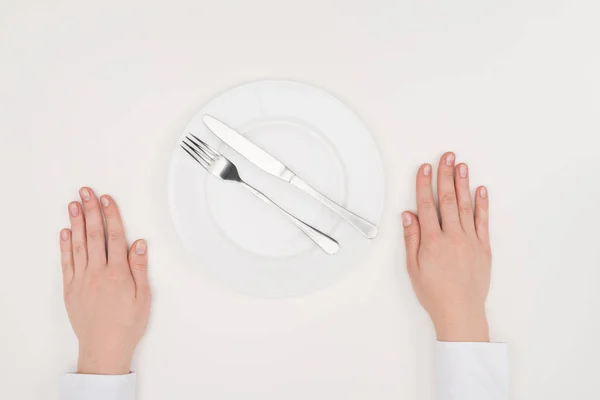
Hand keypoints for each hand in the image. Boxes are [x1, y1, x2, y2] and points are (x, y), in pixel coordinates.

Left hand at [59, 187, 150, 373]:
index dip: (111, 215)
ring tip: (74, 204)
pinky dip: (65, 246)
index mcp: (118, 273)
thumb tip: (139, 243)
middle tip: (86, 192)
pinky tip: (65, 232)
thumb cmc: (128, 324)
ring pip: (78, 245)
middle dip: (91, 211)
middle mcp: (97, 273)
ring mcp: (81, 280)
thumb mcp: (143, 296)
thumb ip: (139, 267)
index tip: (107, 199)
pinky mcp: (70, 289)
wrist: (105, 348)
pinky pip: (66, 263)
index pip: (114, 236)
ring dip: (76, 223)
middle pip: (94, 235)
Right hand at [402, 153, 490, 341]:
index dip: (425, 184)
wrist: (460, 312)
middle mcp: (453, 237)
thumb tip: (408, 215)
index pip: (427, 205)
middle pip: (448, 200)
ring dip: (464, 184)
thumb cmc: (434, 293)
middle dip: (446, 175)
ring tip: (462, 165)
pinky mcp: (484, 248)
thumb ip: (412, 239)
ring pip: (466, 206)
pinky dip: (482, 204)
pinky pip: (483, 221)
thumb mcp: (413, 268)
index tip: (425, 168)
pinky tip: (481, 190)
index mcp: (433, 241)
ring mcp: (471, 241)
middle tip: (447, 156)